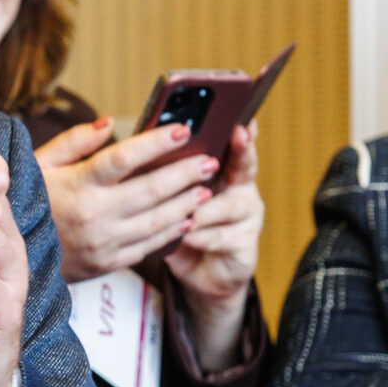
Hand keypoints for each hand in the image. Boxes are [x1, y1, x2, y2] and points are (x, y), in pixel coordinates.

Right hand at [35, 118, 218, 282]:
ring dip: (186, 203)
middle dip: (185, 173)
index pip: (123, 158)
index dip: (156, 143)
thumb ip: (74, 142)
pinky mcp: (108, 262)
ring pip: (157, 220)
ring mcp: (102, 241)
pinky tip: (186, 219)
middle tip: (209, 161)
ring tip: (206, 189)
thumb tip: (109, 123)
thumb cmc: (29, 201)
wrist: (14, 255)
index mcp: (76, 184)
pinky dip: (172, 232)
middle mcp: (92, 214)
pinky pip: (149, 245)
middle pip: (151, 190)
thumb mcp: (40, 165)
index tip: (183, 130)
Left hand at [166, 122, 262, 369]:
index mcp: (223, 171)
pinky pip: (223, 238)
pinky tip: (186, 235)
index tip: (240, 115)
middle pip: (246, 166)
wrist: (196, 272)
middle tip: (234, 135)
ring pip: (230, 205)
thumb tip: (141, 139)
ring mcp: (247, 219)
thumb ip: (164, 168)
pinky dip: (201, 236)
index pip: (234, 144)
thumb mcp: (169, 194)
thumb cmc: (178, 223)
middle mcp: (241, 190)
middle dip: (241, 150)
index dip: (240, 130)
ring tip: (188, 208)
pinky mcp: (244, 246)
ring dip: (206, 206)